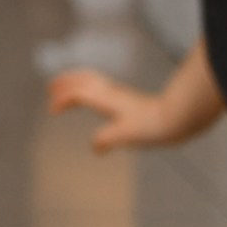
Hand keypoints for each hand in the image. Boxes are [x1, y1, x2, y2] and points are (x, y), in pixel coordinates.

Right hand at [46, 68, 178, 152]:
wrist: (175, 118)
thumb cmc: (151, 126)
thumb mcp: (126, 135)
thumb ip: (106, 140)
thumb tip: (94, 148)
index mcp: (105, 99)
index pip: (77, 94)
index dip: (62, 100)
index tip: (52, 111)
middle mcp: (110, 92)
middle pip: (82, 80)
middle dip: (65, 82)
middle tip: (51, 87)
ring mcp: (119, 93)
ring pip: (92, 79)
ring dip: (77, 80)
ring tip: (68, 87)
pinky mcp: (127, 98)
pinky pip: (101, 85)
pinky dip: (90, 85)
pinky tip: (95, 97)